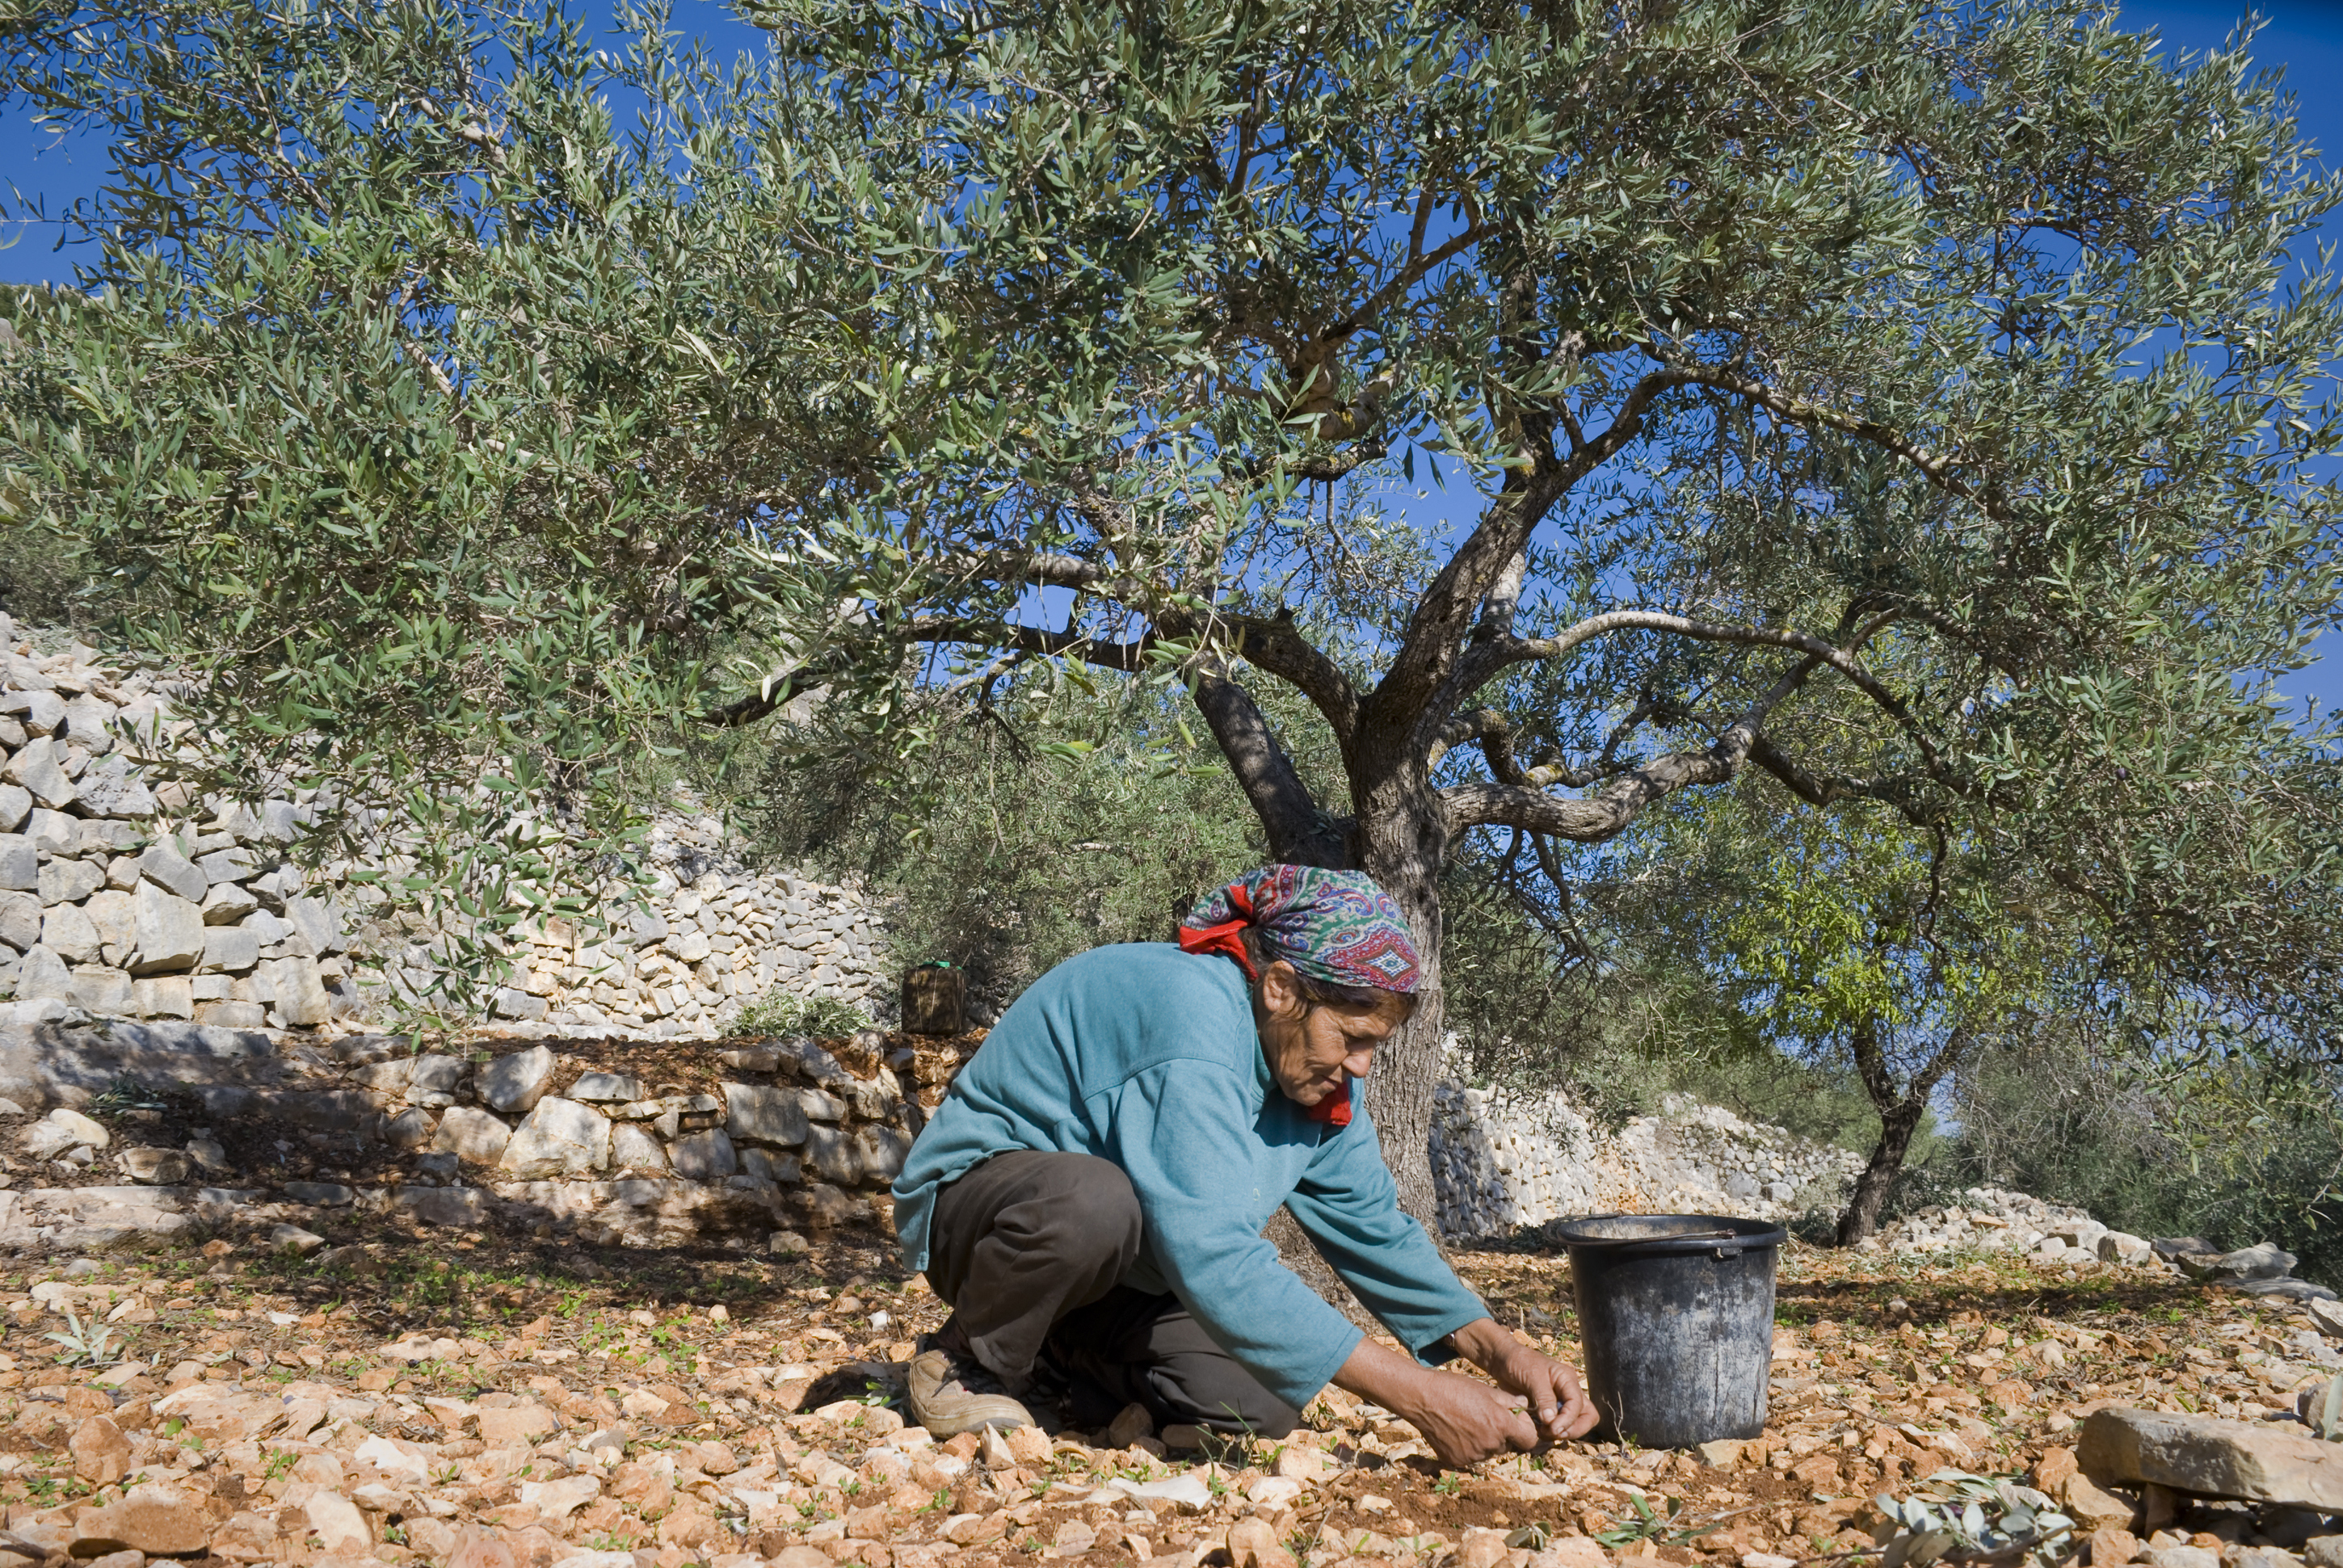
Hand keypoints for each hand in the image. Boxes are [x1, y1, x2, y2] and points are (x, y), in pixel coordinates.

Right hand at [1401, 1365, 1542, 1466]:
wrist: (1422, 1398)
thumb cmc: (1455, 1388)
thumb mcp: (1486, 1389)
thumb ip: (1509, 1401)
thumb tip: (1524, 1406)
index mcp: (1501, 1425)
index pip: (1529, 1439)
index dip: (1525, 1429)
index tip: (1515, 1419)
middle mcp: (1490, 1444)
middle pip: (1507, 1445)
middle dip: (1503, 1434)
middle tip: (1486, 1417)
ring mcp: (1473, 1455)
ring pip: (1489, 1451)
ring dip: (1485, 1441)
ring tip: (1468, 1422)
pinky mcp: (1457, 1461)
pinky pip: (1471, 1456)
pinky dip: (1468, 1447)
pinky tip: (1457, 1431)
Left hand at [1450, 1319, 1600, 1441]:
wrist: (1503, 1362)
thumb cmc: (1519, 1362)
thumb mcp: (1532, 1376)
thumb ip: (1543, 1398)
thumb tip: (1552, 1421)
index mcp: (1567, 1379)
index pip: (1579, 1404)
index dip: (1569, 1419)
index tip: (1554, 1429)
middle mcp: (1568, 1391)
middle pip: (1587, 1416)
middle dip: (1574, 1428)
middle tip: (1554, 1433)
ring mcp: (1560, 1402)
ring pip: (1575, 1423)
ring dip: (1563, 1432)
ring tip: (1543, 1433)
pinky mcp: (1549, 1411)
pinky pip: (1559, 1425)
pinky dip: (1552, 1432)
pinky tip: (1538, 1431)